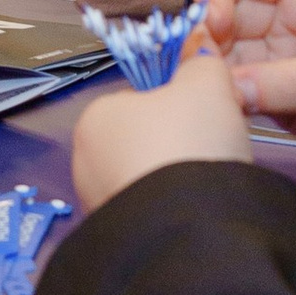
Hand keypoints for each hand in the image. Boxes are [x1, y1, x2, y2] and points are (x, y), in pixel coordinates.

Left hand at [69, 42, 252, 210]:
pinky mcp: (116, 237)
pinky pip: (149, 209)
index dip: (178, 101)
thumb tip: (201, 56)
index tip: (205, 113)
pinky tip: (194, 209)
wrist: (189, 228)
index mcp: (96, 116)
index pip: (139, 97)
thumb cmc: (189, 146)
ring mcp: (97, 201)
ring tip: (204, 182)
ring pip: (146, 175)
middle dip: (176, 141)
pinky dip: (170, 207)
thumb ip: (202, 63)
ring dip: (173, 176)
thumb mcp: (208, 84)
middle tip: (210, 147)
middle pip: (142, 138)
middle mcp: (85, 160)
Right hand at [194, 0, 295, 154]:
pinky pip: (238, 87)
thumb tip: (228, 89)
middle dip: (208, 36)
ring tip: (208, 95)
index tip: (209, 23)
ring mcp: (282, 50)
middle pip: (227, 9)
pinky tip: (221, 110)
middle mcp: (291, 10)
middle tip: (199, 69)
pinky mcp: (279, 89)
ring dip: (212, 71)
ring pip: (226, 51)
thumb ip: (288, 81)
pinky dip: (224, 98)